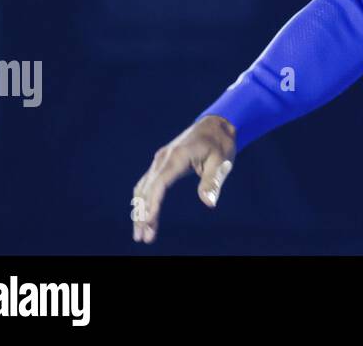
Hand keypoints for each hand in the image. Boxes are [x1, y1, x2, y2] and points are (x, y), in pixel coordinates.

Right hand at [131, 115, 236, 243]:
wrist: (216, 125)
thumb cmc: (220, 143)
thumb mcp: (222, 161)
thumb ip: (213, 181)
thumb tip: (209, 203)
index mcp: (177, 156)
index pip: (159, 184)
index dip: (152, 205)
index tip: (148, 223)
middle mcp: (163, 158)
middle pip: (147, 189)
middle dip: (142, 214)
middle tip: (142, 237)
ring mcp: (160, 160)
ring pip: (143, 188)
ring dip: (140, 210)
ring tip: (141, 232)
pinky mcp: (162, 163)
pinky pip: (147, 183)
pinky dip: (143, 200)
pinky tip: (141, 214)